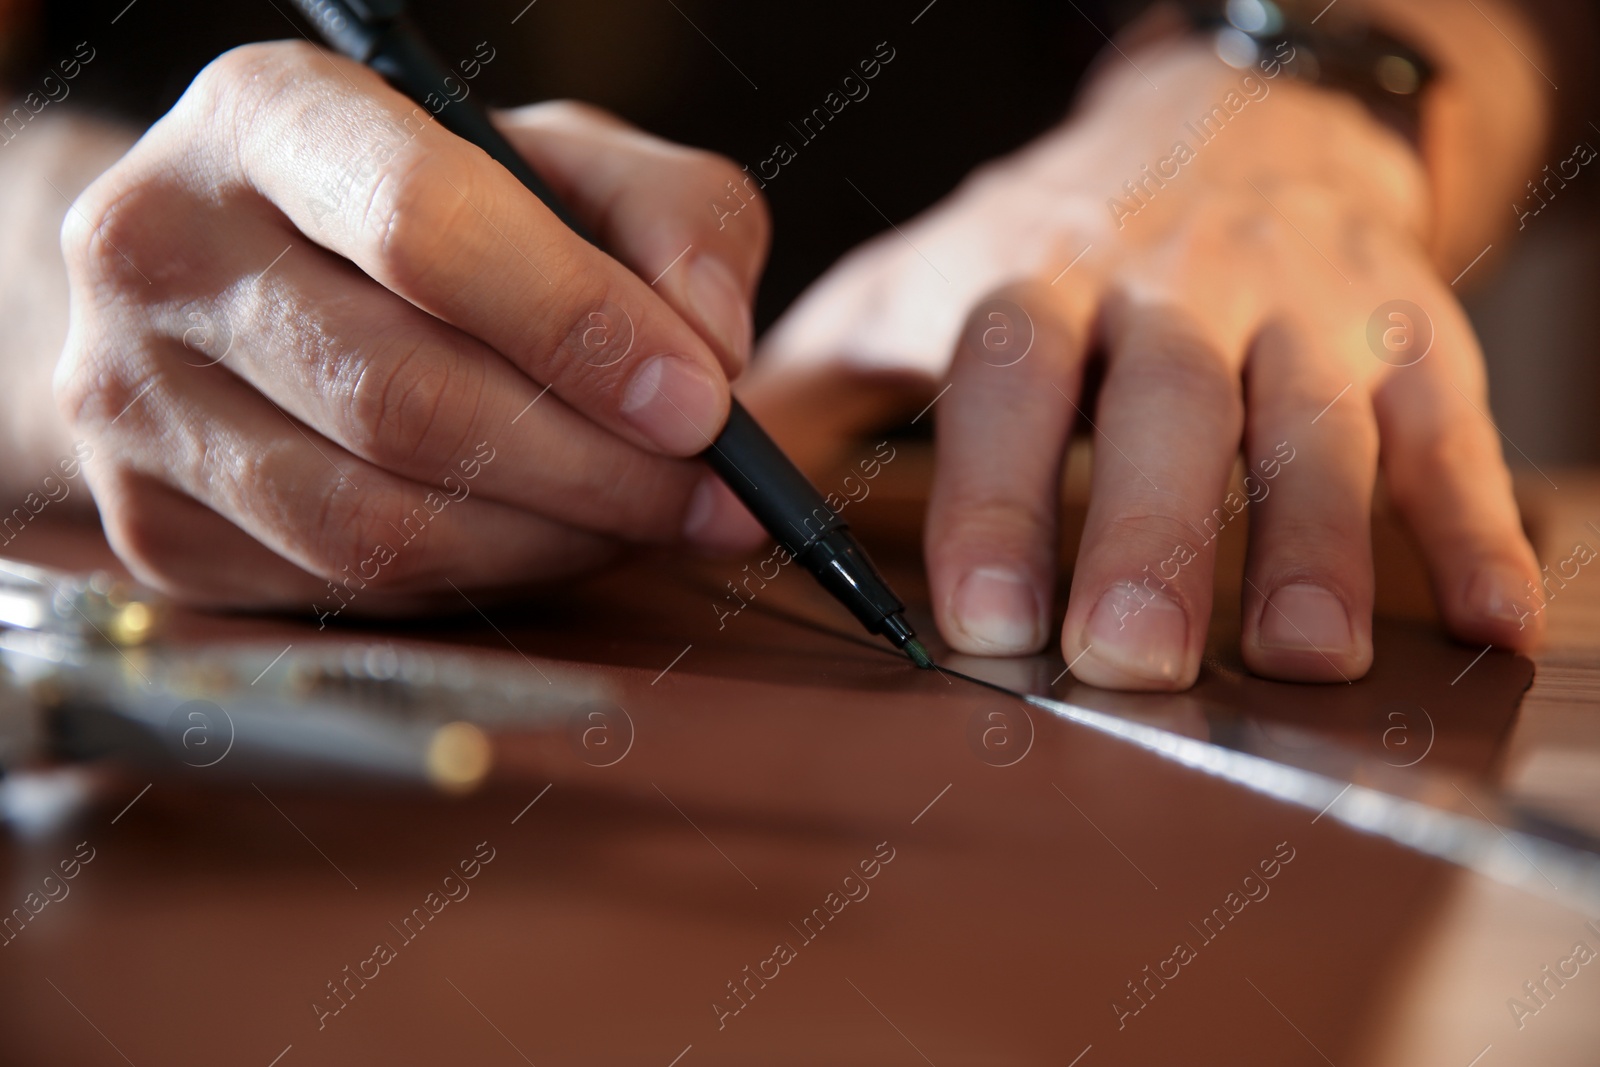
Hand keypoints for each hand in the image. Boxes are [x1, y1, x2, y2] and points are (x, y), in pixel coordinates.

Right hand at [56, 41, 766, 613]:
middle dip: (595, 467)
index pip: (423, 225)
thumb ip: (675, 216)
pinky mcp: (151, 525)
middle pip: (406, 398)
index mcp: (266, 116)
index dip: (580, 327)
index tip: (700, 403)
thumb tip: (709, 351)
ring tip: (641, 520)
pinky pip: (347, 590)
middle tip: (708, 494)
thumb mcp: (565, 163)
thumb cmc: (431, 211)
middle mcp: (159, 246)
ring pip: (377, 523)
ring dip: (548, 542)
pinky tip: (542, 541)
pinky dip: (480, 581)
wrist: (239, 284)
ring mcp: (130, 400)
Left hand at [750, 39, 1543, 688]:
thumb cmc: (1053, 239)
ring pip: (1318, 420)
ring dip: (1317, 540)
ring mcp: (1304, 310)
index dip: (998, 491)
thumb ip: (817, 381)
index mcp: (1039, 279)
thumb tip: (695, 477)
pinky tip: (1489, 622)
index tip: (981, 617)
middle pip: (1172, 401)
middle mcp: (1177, 291)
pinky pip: (1454, 430)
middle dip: (1154, 529)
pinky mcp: (1410, 335)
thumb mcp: (918, 285)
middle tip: (1130, 655)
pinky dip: (1480, 526)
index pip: (1012, 373)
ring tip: (1304, 657)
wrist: (1233, 122)